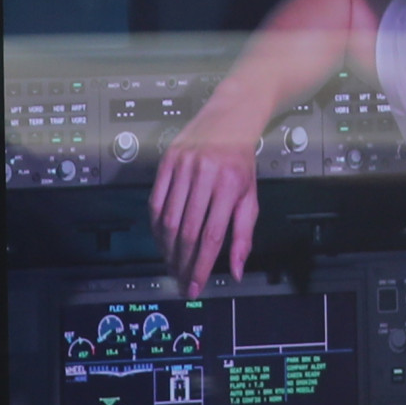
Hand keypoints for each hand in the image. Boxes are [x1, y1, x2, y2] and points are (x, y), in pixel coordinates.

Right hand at [146, 97, 268, 296]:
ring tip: (172, 265)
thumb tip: (236, 271)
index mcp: (228, 184)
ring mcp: (182, 166)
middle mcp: (204, 174)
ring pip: (168, 219)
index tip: (195, 287)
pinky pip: (155, 201)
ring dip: (167, 248)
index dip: (201, 267)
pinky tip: (162, 240)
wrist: (230, 118)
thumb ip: (243, 236)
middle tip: (181, 280)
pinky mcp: (167, 160)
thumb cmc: (241, 161)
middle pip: (187, 231)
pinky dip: (156, 226)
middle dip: (182, 262)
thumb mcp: (250, 196)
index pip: (211, 236)